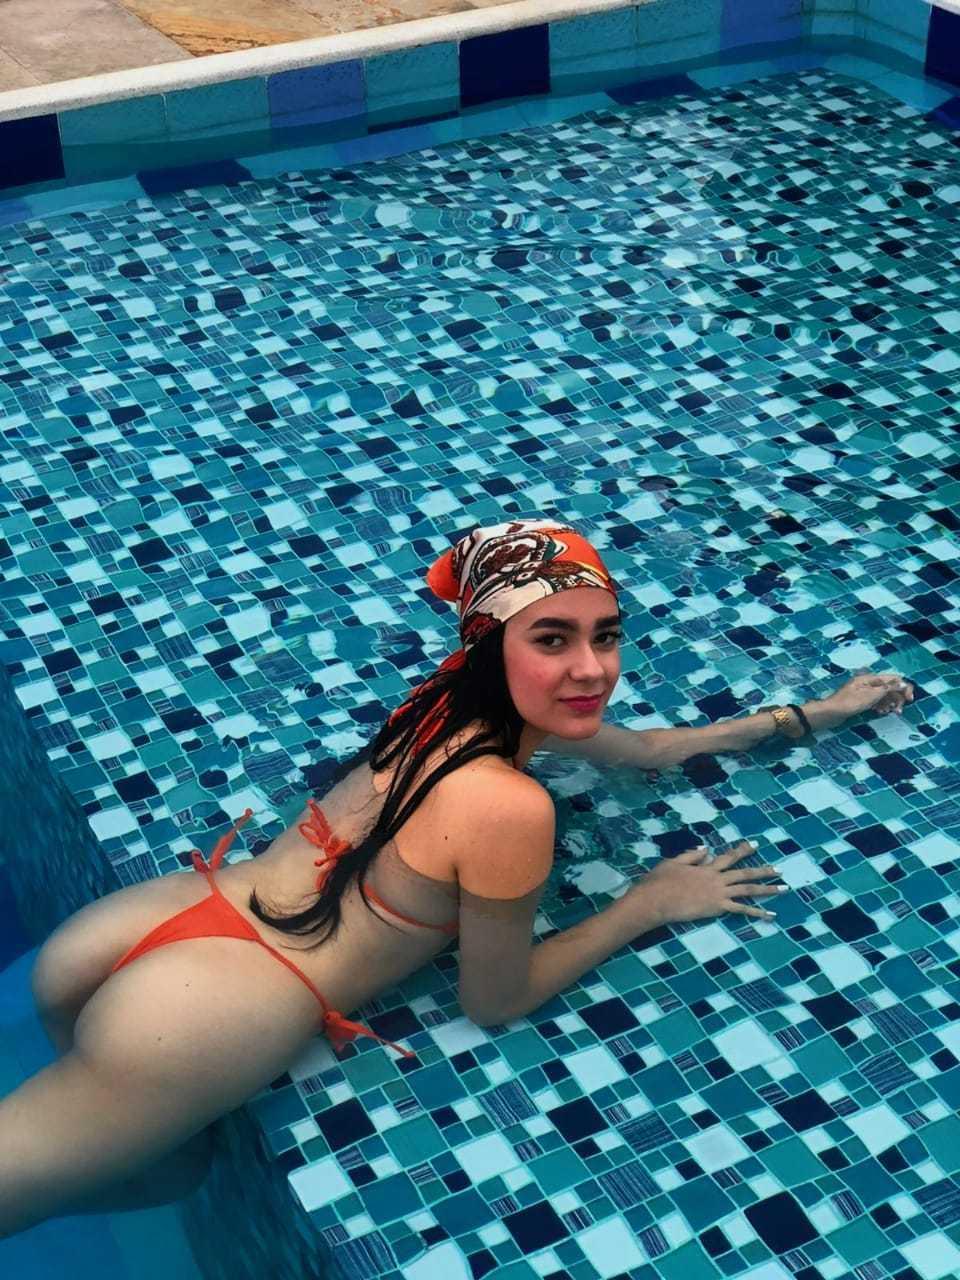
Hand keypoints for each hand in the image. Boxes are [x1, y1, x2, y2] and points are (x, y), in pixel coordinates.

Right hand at [627, 840, 784, 925]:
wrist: (656, 899)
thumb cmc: (660, 881)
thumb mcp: (673, 862)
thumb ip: (691, 856)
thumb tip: (706, 849)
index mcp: (706, 867)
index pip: (728, 856)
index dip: (743, 850)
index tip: (755, 844)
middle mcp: (716, 878)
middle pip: (744, 872)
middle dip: (763, 870)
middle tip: (779, 869)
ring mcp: (718, 894)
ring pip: (748, 889)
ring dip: (767, 889)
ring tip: (784, 889)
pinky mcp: (717, 908)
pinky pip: (741, 910)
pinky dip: (757, 912)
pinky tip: (770, 915)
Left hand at [821, 672, 913, 721]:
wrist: (830, 713)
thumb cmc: (849, 703)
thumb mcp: (871, 695)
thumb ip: (887, 688)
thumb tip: (902, 682)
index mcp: (870, 678)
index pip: (893, 679)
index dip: (903, 687)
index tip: (909, 700)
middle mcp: (867, 683)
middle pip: (889, 687)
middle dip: (897, 698)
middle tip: (899, 711)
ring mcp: (863, 691)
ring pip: (883, 695)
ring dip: (889, 703)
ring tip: (889, 712)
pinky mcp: (860, 700)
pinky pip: (875, 701)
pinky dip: (880, 706)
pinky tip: (880, 712)